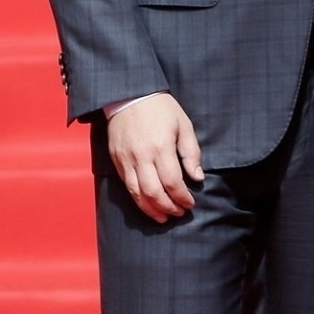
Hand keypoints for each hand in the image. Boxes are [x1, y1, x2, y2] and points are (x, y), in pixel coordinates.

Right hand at [107, 93, 202, 223]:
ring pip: (137, 194)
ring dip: (151, 210)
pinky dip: (137, 200)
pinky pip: (126, 187)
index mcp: (161, 148)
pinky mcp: (116, 161)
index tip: (190, 204)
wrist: (129, 95)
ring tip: (164, 217)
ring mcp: (126, 161)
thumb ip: (191, 153)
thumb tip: (197, 178)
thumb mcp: (184, 125)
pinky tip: (147, 206)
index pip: (172, 182)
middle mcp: (141, 157)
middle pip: (153, 193)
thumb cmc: (161, 109)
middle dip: (168, 207)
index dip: (182, 197)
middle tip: (179, 214)